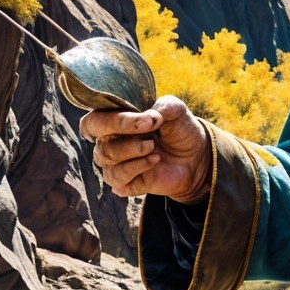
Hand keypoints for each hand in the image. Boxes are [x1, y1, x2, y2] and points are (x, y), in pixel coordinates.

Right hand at [81, 96, 211, 201]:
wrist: (195, 158)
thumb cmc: (178, 130)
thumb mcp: (176, 111)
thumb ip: (165, 105)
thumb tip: (151, 113)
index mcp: (114, 122)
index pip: (95, 121)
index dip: (113, 118)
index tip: (145, 118)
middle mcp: (109, 144)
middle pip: (98, 138)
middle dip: (122, 128)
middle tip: (150, 126)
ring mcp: (115, 165)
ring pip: (107, 157)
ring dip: (133, 149)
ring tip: (154, 145)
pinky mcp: (125, 184)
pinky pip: (119, 178)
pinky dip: (138, 166)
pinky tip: (155, 159)